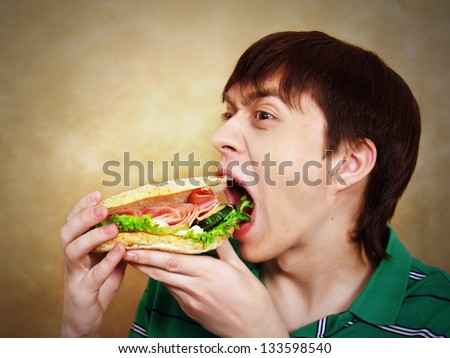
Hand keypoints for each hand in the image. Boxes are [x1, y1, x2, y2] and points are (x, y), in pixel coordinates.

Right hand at [60, 191, 126, 336]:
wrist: (86, 317)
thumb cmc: (98, 284)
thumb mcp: (109, 259)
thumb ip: (117, 243)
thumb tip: (136, 225)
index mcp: (76, 246)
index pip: (73, 221)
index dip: (82, 206)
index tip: (97, 194)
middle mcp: (71, 257)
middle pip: (67, 232)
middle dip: (84, 217)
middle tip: (103, 207)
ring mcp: (74, 274)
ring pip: (74, 250)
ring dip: (93, 236)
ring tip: (113, 227)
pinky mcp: (82, 291)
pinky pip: (93, 274)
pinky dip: (107, 261)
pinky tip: (120, 250)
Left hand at [123, 240, 287, 336]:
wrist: (255, 330)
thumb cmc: (253, 299)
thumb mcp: (240, 269)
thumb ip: (224, 249)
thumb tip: (217, 231)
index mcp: (209, 273)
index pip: (173, 261)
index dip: (151, 254)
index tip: (135, 246)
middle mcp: (196, 288)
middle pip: (162, 272)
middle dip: (141, 262)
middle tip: (125, 251)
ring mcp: (191, 302)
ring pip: (165, 283)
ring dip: (150, 271)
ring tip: (138, 259)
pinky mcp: (190, 311)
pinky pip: (174, 292)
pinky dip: (164, 281)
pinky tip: (160, 274)